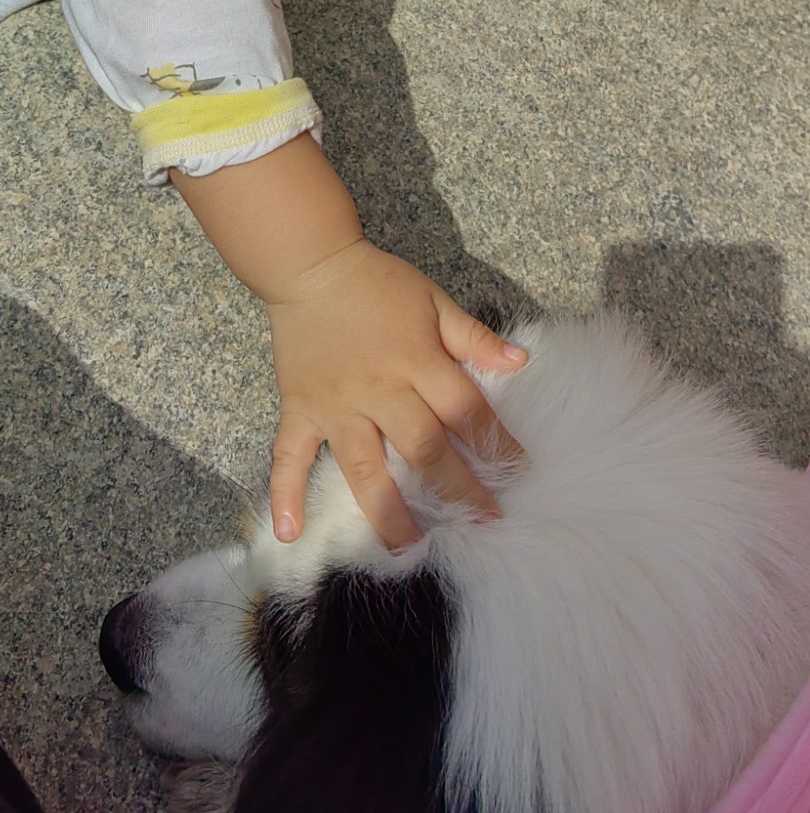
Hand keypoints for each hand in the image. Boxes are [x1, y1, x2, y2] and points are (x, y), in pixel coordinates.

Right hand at [265, 238, 528, 548]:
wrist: (312, 264)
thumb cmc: (378, 283)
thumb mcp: (433, 300)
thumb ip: (474, 337)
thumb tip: (521, 363)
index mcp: (417, 362)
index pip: (466, 411)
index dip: (496, 443)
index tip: (519, 473)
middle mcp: (379, 391)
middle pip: (423, 449)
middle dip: (456, 490)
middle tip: (482, 523)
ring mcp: (336, 406)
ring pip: (365, 468)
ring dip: (388, 511)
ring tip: (409, 548)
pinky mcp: (300, 410)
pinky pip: (289, 457)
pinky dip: (285, 494)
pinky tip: (291, 533)